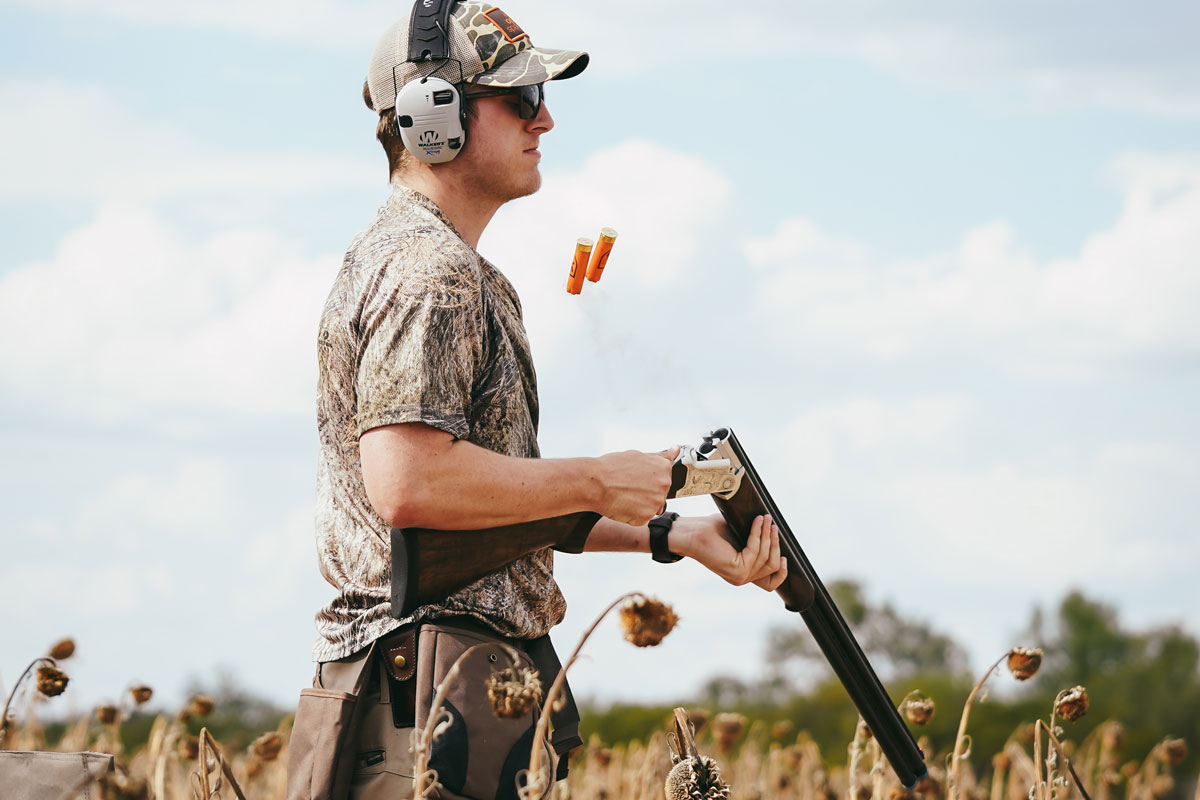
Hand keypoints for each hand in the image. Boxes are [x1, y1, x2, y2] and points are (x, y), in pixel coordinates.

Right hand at [592, 445, 679, 525]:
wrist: (594, 483)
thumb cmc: (611, 468)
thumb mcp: (638, 455)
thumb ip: (660, 456)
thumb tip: (675, 450)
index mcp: (664, 468)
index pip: (664, 478)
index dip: (648, 479)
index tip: (638, 479)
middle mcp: (664, 484)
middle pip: (659, 493)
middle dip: (646, 492)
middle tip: (628, 487)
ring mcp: (656, 501)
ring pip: (651, 507)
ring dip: (639, 504)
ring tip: (624, 495)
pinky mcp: (646, 517)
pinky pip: (642, 518)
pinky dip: (632, 515)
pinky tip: (622, 504)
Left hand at [672, 513, 787, 591]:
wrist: (692, 533)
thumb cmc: (712, 532)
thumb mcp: (740, 536)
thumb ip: (756, 540)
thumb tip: (774, 530)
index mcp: (743, 574)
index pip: (770, 583)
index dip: (782, 572)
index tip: (785, 557)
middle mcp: (741, 578)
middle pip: (772, 565)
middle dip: (775, 542)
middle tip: (772, 523)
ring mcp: (739, 576)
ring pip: (765, 556)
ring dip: (767, 534)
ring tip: (765, 518)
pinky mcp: (737, 569)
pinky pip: (755, 550)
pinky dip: (758, 533)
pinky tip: (757, 521)